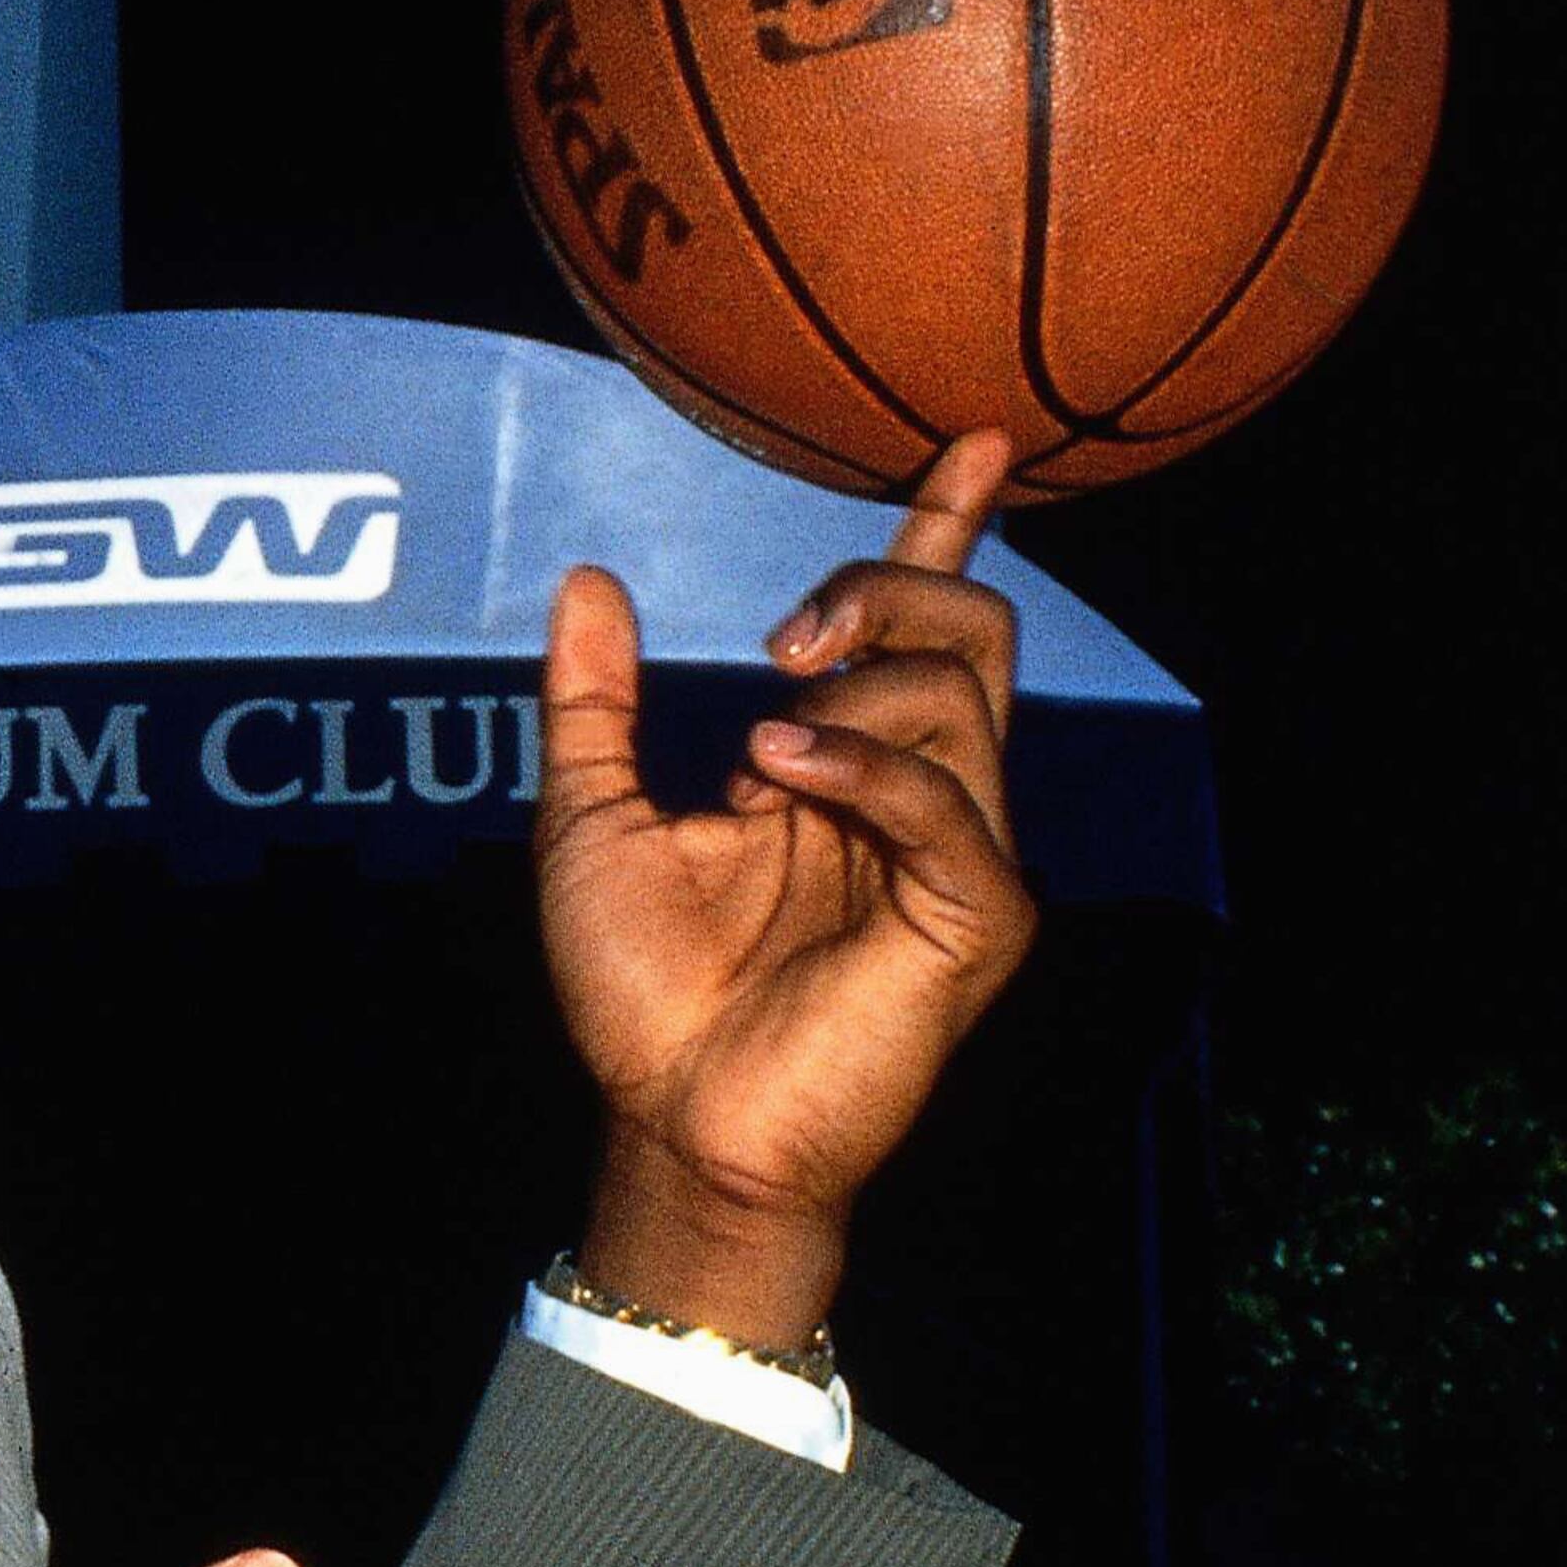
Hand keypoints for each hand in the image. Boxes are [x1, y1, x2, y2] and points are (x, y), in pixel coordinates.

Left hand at [533, 429, 1036, 1355]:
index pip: (919, 626)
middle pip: (967, 626)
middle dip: (882, 587)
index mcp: (846, 765)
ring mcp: (958, 856)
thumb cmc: (640, 994)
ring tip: (758, 736)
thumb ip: (594, 703)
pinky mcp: (977, 920)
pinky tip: (779, 775)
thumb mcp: (591, 819)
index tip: (972, 442)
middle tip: (775, 641)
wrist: (669, 1124)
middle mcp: (919, 796)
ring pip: (965, 689)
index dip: (947, 528)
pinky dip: (865, 768)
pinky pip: (952, 801)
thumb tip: (589, 582)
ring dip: (858, 681)